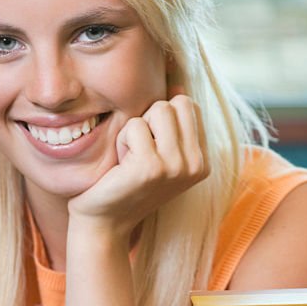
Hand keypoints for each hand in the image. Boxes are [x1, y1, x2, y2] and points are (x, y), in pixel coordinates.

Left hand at [68, 92, 208, 239]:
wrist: (104, 223)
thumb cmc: (125, 183)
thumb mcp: (157, 152)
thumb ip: (172, 122)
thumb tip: (177, 82)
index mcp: (202, 161)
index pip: (188, 105)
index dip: (160, 117)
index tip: (149, 147)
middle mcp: (196, 165)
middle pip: (174, 103)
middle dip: (149, 119)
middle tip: (137, 152)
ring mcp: (177, 167)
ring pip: (157, 109)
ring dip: (135, 130)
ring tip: (129, 158)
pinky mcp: (151, 167)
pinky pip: (134, 126)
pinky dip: (121, 141)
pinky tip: (120, 167)